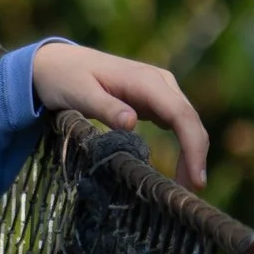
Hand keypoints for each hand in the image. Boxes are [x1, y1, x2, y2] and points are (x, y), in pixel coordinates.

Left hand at [32, 42, 208, 191]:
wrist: (57, 62)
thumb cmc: (65, 77)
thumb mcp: (78, 93)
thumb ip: (105, 107)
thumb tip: (132, 123)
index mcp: (144, 80)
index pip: (180, 114)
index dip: (193, 146)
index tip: (195, 178)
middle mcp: (159, 82)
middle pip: (189, 120)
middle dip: (196, 156)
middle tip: (191, 192)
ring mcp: (159, 89)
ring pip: (186, 122)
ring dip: (191, 153)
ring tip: (185, 186)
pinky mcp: (154, 99)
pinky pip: (176, 123)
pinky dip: (182, 146)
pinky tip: (178, 169)